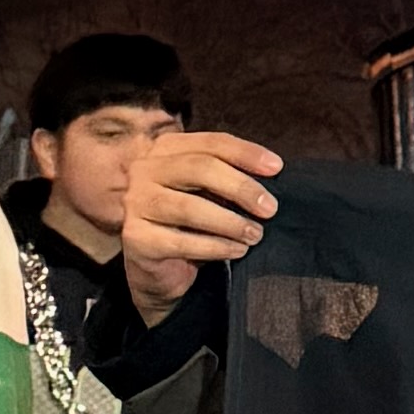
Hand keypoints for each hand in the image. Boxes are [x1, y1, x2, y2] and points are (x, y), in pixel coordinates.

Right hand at [122, 126, 279, 316]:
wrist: (160, 270)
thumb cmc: (191, 223)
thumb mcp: (211, 193)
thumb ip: (231, 177)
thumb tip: (273, 171)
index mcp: (166, 149)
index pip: (211, 143)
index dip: (246, 153)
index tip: (277, 168)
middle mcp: (145, 170)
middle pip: (199, 168)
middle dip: (240, 187)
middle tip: (270, 208)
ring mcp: (136, 203)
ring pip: (190, 207)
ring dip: (230, 222)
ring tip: (256, 234)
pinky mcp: (136, 238)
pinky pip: (182, 241)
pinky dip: (216, 247)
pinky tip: (237, 250)